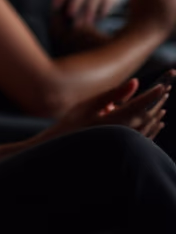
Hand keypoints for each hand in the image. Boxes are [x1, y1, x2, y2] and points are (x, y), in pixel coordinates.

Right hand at [46, 75, 169, 140]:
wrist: (68, 151)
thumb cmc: (74, 124)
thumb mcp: (90, 104)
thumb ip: (114, 93)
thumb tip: (136, 82)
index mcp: (119, 118)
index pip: (143, 103)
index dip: (154, 93)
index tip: (163, 85)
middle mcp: (130, 130)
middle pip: (151, 113)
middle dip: (158, 100)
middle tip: (167, 88)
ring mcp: (130, 141)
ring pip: (151, 125)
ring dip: (158, 112)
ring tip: (164, 101)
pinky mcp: (129, 147)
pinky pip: (149, 135)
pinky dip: (155, 126)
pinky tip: (159, 122)